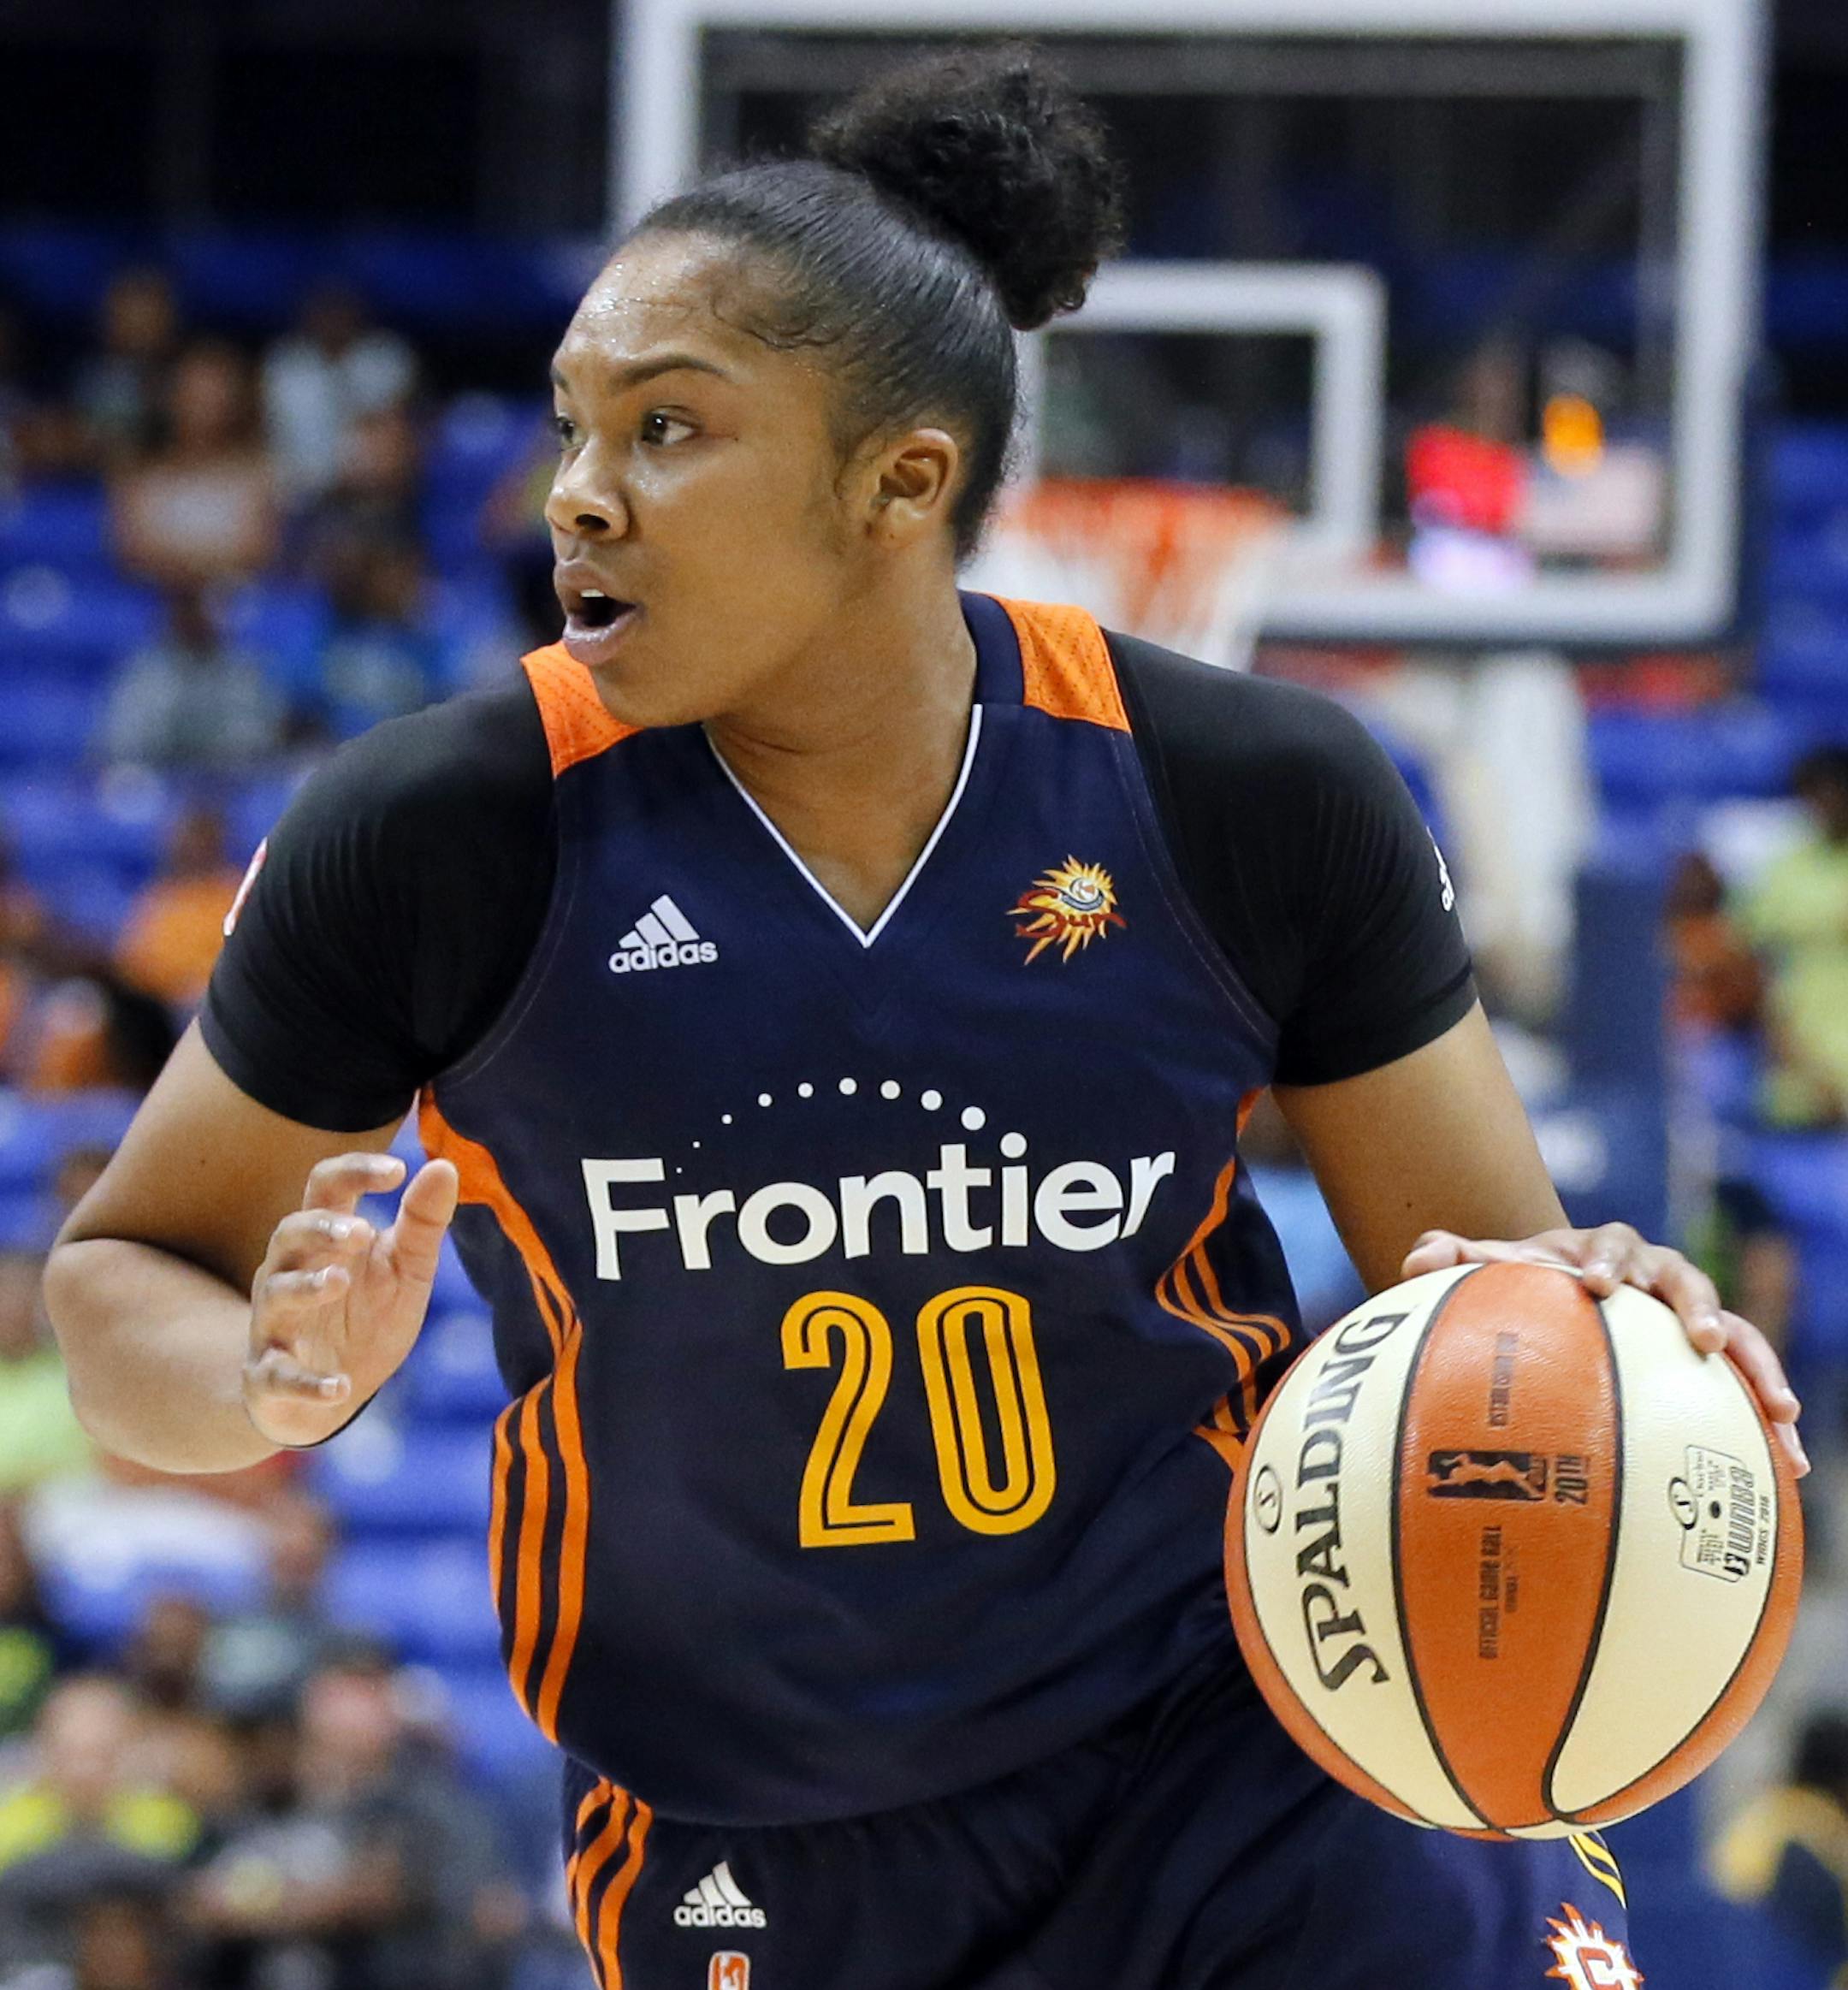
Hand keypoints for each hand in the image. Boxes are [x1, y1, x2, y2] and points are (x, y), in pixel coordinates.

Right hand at [244, 1152, 459, 1448]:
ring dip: (305, 1287)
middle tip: (361, 1232)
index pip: (327, 1187)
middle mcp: (290, 1272)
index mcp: (325, 1240)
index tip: (398, 1168)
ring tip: (339, 1281)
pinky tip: (339, 1386)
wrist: (331, 1402)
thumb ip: (422, 1222)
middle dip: (321, 1229)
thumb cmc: (365, 1320)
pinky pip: (278, 1375)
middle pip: (289, 1233)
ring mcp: (274, 1324)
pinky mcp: (268, 1376)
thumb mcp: (404, 1271)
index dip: (354, 1171)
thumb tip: (444, 1166)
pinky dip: (308, 1382)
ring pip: (275, 1294)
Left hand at [1402, 1220, 1808, 1477]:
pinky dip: (1767, 1420)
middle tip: (1704, 1341)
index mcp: (1606, 1251)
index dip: (1607, 1263)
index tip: (1596, 1285)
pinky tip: (1789, 1468)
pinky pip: (1748, 1384)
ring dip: (1759, 1369)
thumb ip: (1455, 1258)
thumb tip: (1417, 1258)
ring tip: (1781, 1413)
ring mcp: (1688, 1317)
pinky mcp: (1709, 1358)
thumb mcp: (1496, 1268)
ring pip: (1737, 1334)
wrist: (1568, 1286)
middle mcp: (1659, 1276)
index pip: (1611, 1247)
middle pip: (1687, 1282)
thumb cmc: (1528, 1281)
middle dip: (1696, 1309)